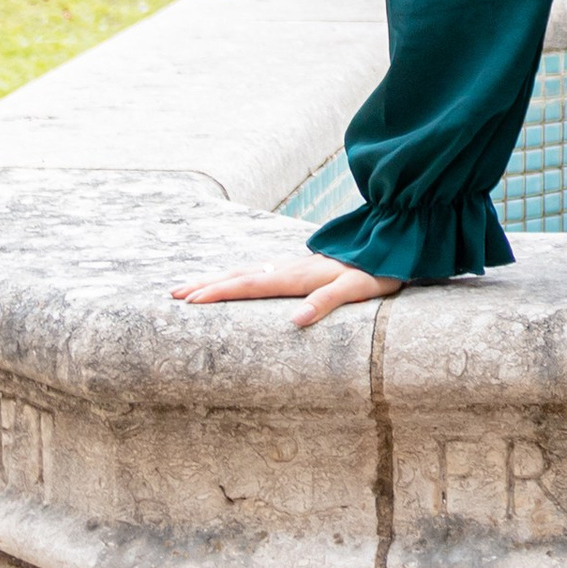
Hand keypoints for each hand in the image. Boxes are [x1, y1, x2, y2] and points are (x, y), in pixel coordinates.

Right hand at [171, 252, 400, 329]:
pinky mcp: (301, 268)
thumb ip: (327, 302)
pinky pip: (260, 273)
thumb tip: (294, 322)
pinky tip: (235, 280)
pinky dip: (238, 278)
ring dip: (217, 280)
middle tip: (172, 295)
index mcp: (297, 276)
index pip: (249, 285)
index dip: (218, 293)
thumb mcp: (358, 289)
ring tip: (191, 288)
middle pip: (238, 276)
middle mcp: (290, 268)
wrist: (393, 244)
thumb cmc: (378, 271)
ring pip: (246, 272)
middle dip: (205, 286)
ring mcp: (293, 266)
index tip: (189, 301)